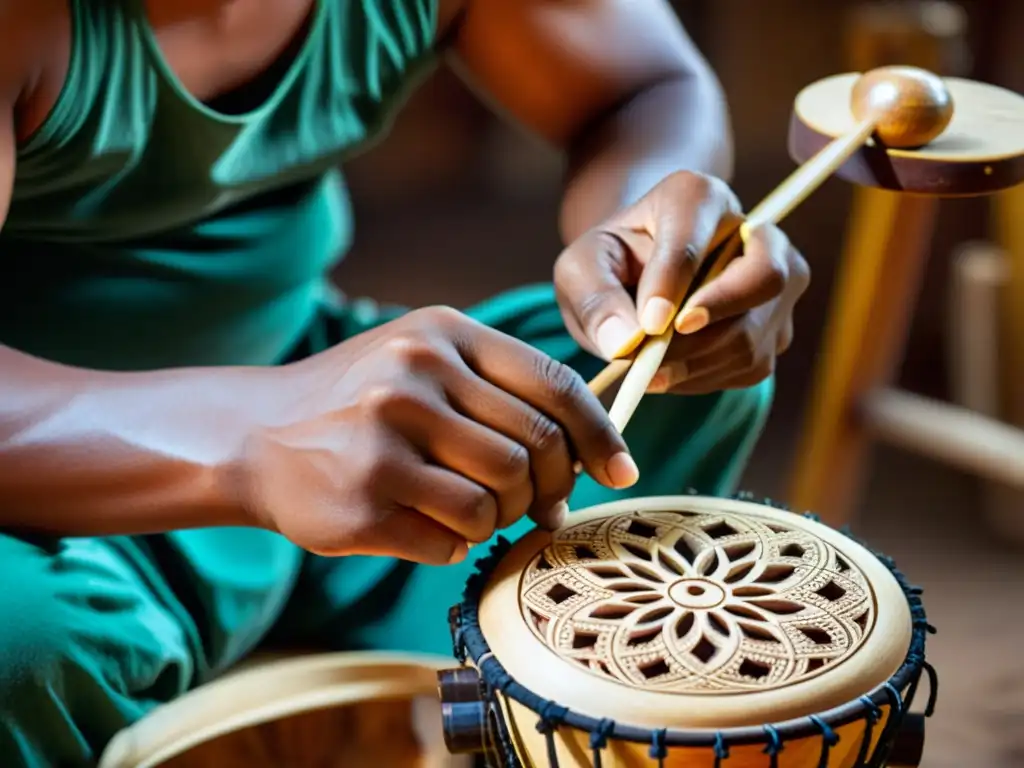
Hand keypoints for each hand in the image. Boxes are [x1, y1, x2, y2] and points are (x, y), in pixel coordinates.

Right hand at [235, 307, 637, 565]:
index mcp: (442, 333)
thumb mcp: (425, 362)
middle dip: (549, 489)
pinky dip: (455, 543)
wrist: (255, 434)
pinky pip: (452, 539)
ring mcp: (385, 437)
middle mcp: (415, 376)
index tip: (621, 470)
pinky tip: (425, 524)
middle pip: (535, 450)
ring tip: (472, 511)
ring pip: (498, 501)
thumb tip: (588, 460)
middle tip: (539, 505)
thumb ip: (502, 393)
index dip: (600, 436)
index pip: (554, 386)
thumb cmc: (360, 402)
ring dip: (499, 519)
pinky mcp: (363, 499)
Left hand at [553, 171, 809, 393]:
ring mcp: (779, 282)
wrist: (638, 277)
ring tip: (647, 371)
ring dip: (695, 363)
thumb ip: (595, 299)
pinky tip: (671, 371)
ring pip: (754, 333)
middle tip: (657, 357)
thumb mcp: (583, 269)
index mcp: (699, 198)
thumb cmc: (612, 263)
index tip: (649, 324)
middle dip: (709, 327)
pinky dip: (705, 378)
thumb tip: (624, 345)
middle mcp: (755, 232)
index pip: (697, 237)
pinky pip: (750, 365)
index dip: (675, 283)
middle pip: (764, 278)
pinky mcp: (778, 327)